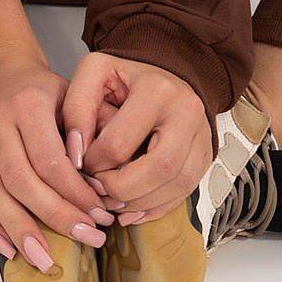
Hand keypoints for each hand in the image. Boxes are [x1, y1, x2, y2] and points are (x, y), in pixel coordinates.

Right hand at [0, 50, 115, 270]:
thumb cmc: (44, 90)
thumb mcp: (73, 93)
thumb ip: (91, 128)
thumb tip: (106, 177)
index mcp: (27, 104)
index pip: (50, 159)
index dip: (76, 192)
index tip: (101, 215)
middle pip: (21, 181)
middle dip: (55, 217)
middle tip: (87, 240)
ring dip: (20, 230)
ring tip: (46, 261)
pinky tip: (10, 249)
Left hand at [61, 52, 212, 224]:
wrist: (163, 71)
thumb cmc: (124, 76)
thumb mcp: (94, 73)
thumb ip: (76, 108)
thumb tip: (75, 154)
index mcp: (156, 90)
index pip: (119, 144)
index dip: (93, 163)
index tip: (81, 164)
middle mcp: (187, 112)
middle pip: (158, 169)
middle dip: (121, 190)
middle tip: (98, 190)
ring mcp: (202, 135)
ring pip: (176, 185)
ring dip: (139, 203)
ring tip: (112, 201)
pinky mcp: (205, 155)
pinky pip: (185, 193)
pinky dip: (156, 208)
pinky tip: (132, 210)